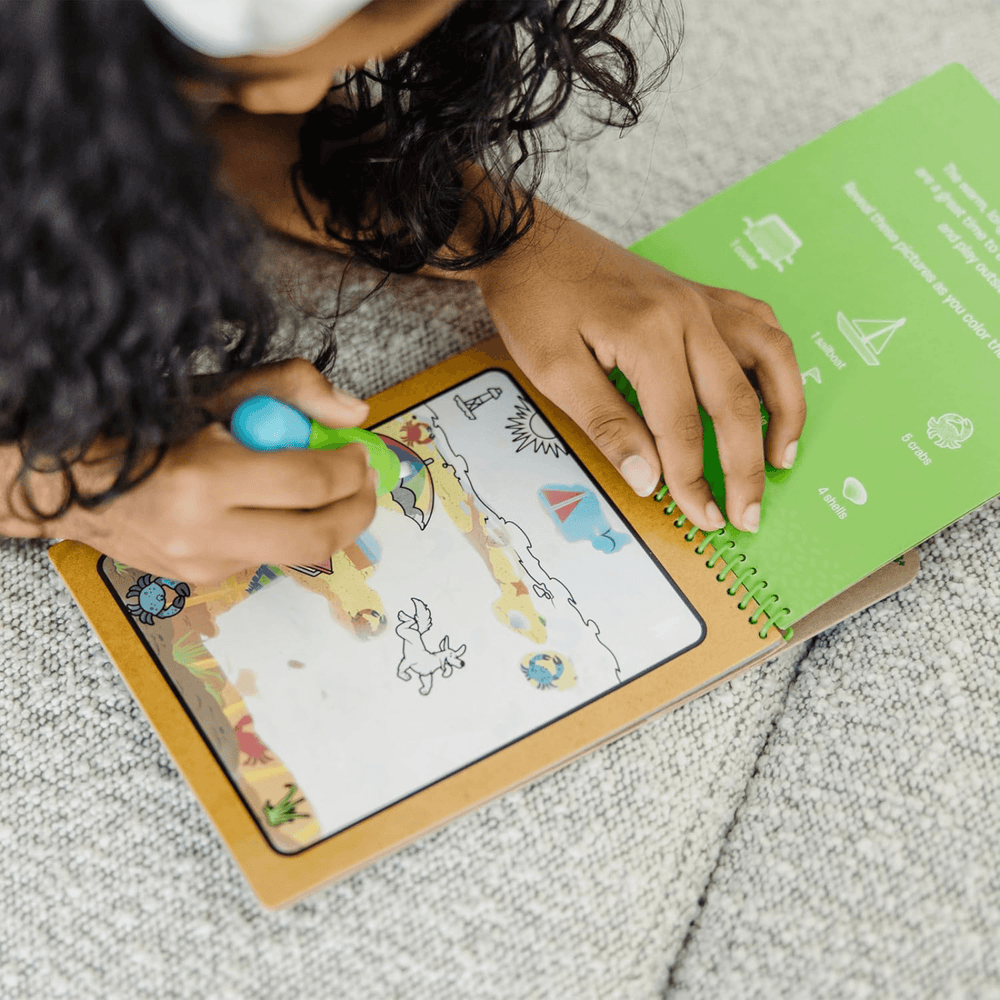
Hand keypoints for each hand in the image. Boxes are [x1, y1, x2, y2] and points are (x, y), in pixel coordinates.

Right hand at [53, 359, 378, 583]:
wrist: (71, 482)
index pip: (309, 483)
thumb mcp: (215, 391)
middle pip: (317, 538)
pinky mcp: (201, 580)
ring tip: (328, 490)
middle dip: (358, 510)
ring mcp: (202, 565)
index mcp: (204, 478)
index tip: (359, 450)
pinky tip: (270, 506)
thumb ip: (290, 390)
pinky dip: (285, 530)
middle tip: (367, 484)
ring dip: (328, 522)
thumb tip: (353, 412)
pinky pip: (267, 557)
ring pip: (297, 554)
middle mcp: (204, 533)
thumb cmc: (147, 426)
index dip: (350, 467)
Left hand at [473, 205, 805, 533]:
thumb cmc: (533, 303)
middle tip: (748, 513)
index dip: (693, 480)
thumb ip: (607, 426)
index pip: (682, 426)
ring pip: (769, 356)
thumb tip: (649, 480)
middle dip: (745, 466)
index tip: (702, 517)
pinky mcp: (698, 293)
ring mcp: (698, 298)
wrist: (527, 243)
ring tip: (782, 457)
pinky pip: (758, 325)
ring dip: (784, 411)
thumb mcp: (555, 371)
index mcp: (649, 334)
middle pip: (736, 400)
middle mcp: (687, 312)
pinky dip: (774, 362)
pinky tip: (771, 390)